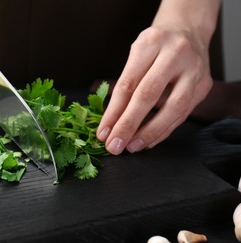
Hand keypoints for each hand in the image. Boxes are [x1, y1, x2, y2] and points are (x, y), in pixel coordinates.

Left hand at [96, 25, 212, 154]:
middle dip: (129, 125)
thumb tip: (110, 124)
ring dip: (150, 132)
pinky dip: (164, 130)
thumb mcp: (136, 56)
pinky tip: (149, 141)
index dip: (113, 112)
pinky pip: (183, 113)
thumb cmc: (155, 47)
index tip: (103, 132)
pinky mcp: (204, 85)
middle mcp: (175, 54)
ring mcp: (194, 70)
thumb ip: (125, 86)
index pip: (128, 83)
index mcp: (150, 43)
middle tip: (114, 146)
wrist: (188, 31)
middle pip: (148, 95)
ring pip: (173, 108)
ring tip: (132, 147)